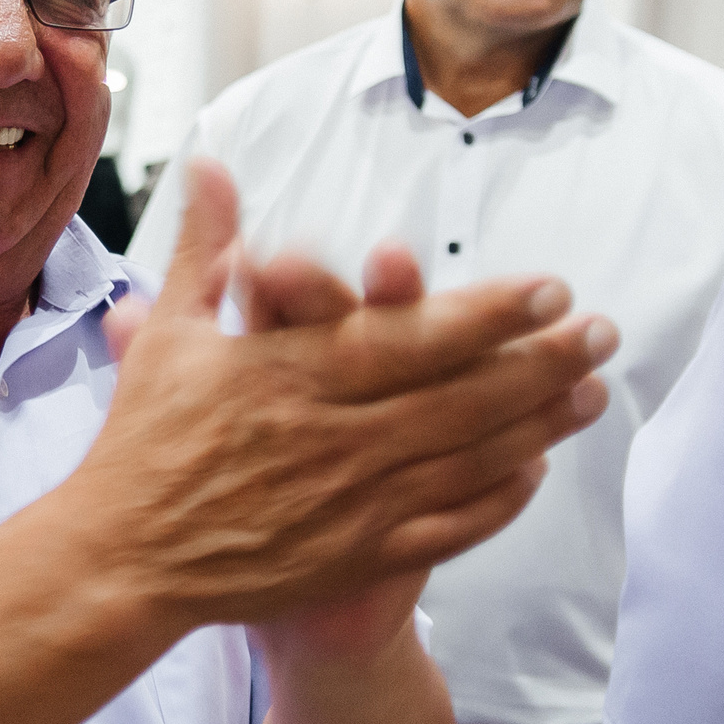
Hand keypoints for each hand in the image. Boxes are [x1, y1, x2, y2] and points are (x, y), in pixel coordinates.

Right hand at [81, 158, 612, 631]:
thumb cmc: (141, 443)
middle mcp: (333, 437)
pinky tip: (537, 471)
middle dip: (541, 361)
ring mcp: (351, 503)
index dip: (489, 312)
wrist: (121, 561)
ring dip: (538, 424)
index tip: (547, 287)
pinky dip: (497, 501)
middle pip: (461, 396)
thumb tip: (210, 161)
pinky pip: (446, 527)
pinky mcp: (355, 556)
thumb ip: (206, 245)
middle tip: (602, 330)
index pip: (411, 336)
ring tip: (593, 391)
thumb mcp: (170, 333)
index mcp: (291, 374)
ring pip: (467, 460)